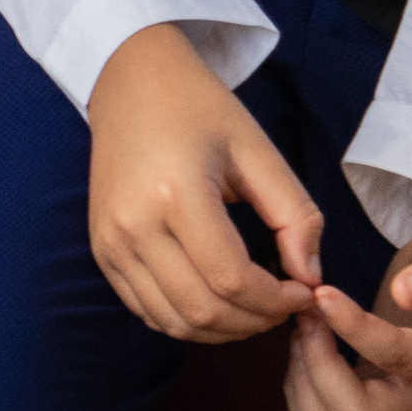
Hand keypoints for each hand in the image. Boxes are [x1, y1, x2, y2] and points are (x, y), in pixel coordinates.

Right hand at [84, 23, 322, 341]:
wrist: (128, 82)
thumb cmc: (198, 108)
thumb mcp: (258, 150)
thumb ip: (295, 215)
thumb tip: (310, 277)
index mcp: (175, 195)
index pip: (232, 280)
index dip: (278, 301)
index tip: (305, 291)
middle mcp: (134, 226)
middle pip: (203, 310)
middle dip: (256, 321)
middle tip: (286, 304)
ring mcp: (111, 242)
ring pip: (173, 321)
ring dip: (224, 329)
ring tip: (255, 307)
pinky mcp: (102, 251)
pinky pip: (147, 310)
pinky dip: (187, 320)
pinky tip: (217, 300)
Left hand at [285, 207, 411, 410]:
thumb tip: (406, 292)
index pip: (395, 359)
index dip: (351, 327)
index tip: (320, 292)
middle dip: (316, 366)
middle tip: (306, 315)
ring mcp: (400, 409)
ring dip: (303, 384)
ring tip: (302, 330)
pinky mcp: (376, 405)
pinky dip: (301, 391)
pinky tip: (303, 346)